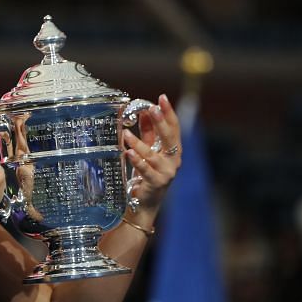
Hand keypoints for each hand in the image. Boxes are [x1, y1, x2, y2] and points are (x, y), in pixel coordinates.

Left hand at [123, 94, 181, 210]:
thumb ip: (148, 132)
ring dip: (139, 143)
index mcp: (173, 150)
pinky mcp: (157, 184)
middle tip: (152, 108)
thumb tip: (144, 111)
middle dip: (161, 122)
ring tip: (126, 133)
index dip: (169, 112)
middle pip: (169, 138)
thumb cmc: (146, 175)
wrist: (144, 203)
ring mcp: (166, 173)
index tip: (162, 98)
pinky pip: (146, 170)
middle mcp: (173, 161)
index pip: (174, 128)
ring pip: (153, 155)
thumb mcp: (148, 150)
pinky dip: (137, 161)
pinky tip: (128, 152)